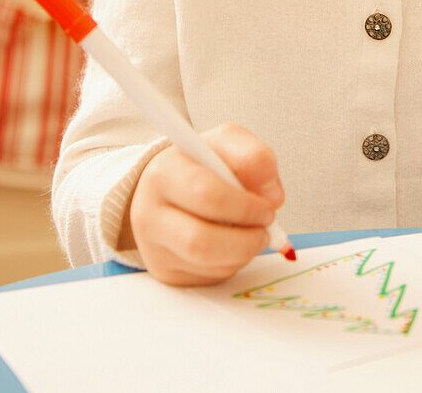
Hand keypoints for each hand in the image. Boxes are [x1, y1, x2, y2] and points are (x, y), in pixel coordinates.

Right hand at [122, 123, 285, 286]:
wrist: (166, 187)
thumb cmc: (200, 164)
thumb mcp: (227, 143)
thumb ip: (255, 157)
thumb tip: (272, 196)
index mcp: (164, 172)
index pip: (207, 195)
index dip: (245, 206)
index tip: (267, 206)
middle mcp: (149, 212)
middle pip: (201, 241)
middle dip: (246, 238)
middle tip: (264, 227)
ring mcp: (154, 246)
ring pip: (207, 264)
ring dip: (243, 252)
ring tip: (253, 234)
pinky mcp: (165, 271)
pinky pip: (208, 277)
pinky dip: (232, 263)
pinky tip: (233, 243)